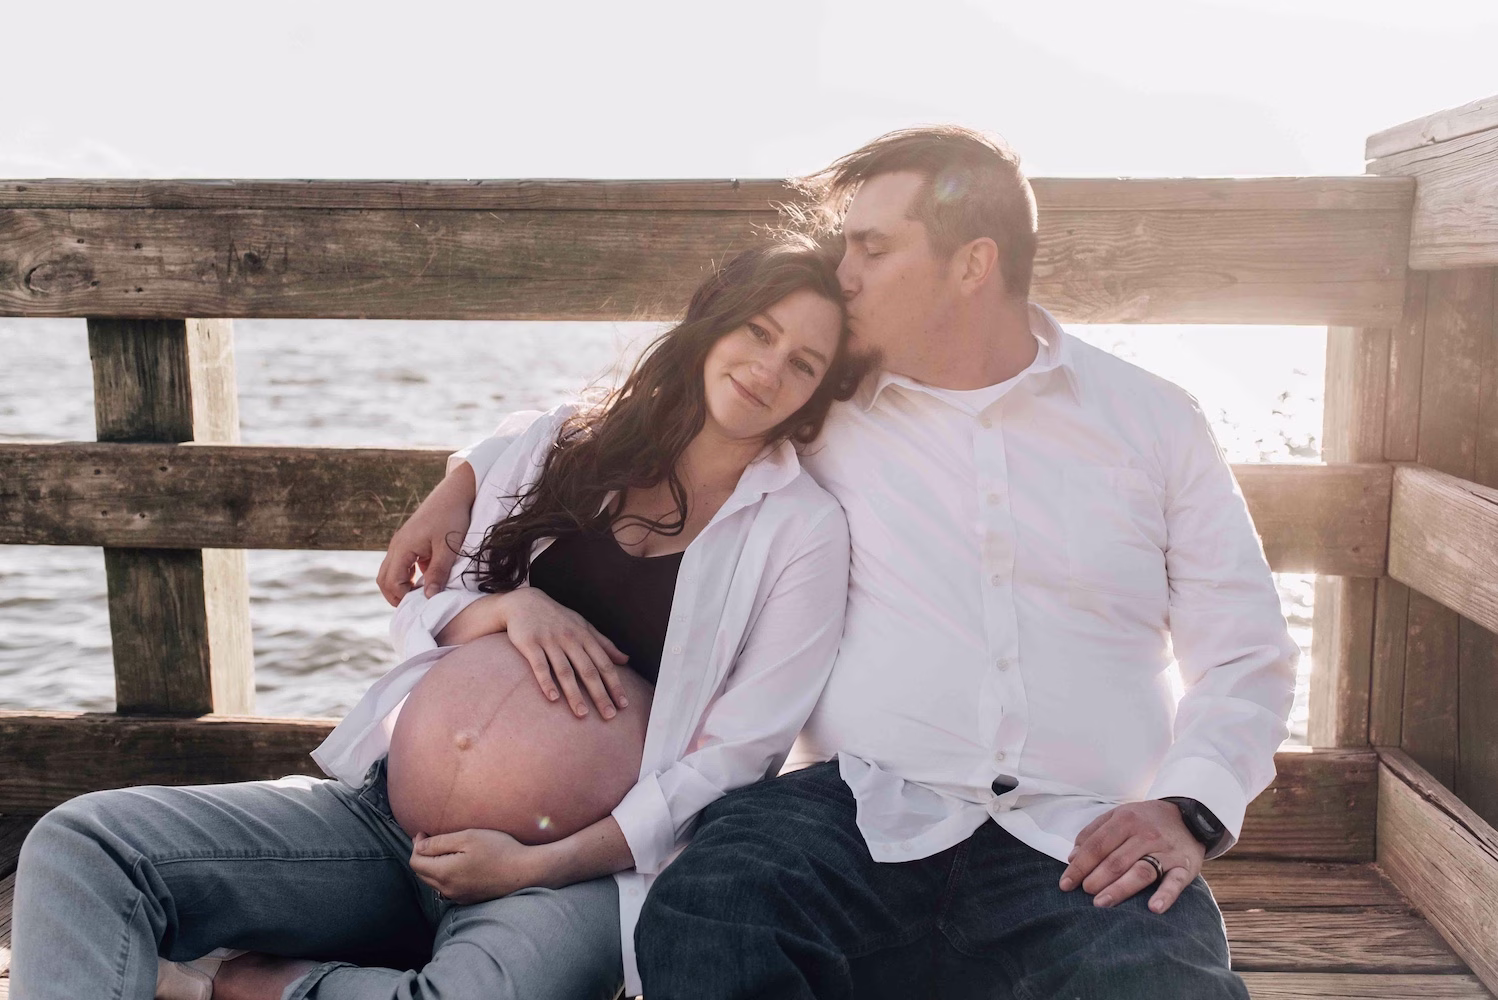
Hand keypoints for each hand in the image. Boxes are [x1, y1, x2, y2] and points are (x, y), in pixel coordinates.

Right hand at [377, 464, 477, 606]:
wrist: (455, 493)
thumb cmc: (453, 518)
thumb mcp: (448, 549)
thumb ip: (438, 573)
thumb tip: (428, 597)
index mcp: (402, 548)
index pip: (391, 582)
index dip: (403, 598)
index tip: (423, 605)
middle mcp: (396, 546)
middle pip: (384, 579)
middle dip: (396, 596)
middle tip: (416, 606)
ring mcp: (401, 543)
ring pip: (390, 572)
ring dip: (401, 586)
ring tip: (420, 596)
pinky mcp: (409, 542)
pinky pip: (400, 565)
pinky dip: (407, 577)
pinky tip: (425, 580)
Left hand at [409, 829, 541, 904]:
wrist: (525, 872)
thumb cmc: (499, 850)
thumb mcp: (467, 837)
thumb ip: (439, 843)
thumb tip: (419, 846)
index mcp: (444, 873)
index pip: (415, 862)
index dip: (416, 845)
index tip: (425, 832)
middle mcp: (448, 889)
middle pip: (422, 874)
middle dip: (422, 856)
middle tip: (430, 838)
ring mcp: (459, 896)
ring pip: (434, 882)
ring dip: (433, 866)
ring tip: (443, 850)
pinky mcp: (469, 899)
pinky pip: (447, 888)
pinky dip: (445, 875)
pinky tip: (458, 864)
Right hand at [498, 588, 630, 718]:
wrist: (524, 601)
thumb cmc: (558, 618)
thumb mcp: (583, 626)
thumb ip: (604, 644)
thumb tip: (626, 660)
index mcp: (585, 637)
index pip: (604, 664)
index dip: (615, 684)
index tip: (623, 704)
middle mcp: (570, 639)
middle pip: (588, 670)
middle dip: (600, 694)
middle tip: (609, 715)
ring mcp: (550, 641)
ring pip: (565, 671)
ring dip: (574, 694)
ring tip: (582, 714)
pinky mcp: (530, 644)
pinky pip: (539, 666)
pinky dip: (546, 682)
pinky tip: (553, 698)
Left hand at [1058, 800, 1204, 913]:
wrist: (1190, 816)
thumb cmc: (1146, 820)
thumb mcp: (1118, 815)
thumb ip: (1093, 833)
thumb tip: (1072, 857)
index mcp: (1125, 820)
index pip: (1097, 846)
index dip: (1079, 866)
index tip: (1065, 884)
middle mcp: (1145, 834)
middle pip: (1116, 860)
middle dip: (1096, 879)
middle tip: (1083, 894)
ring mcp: (1166, 851)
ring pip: (1140, 871)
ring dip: (1120, 889)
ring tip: (1101, 903)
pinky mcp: (1185, 866)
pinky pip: (1175, 882)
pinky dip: (1165, 895)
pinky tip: (1153, 908)